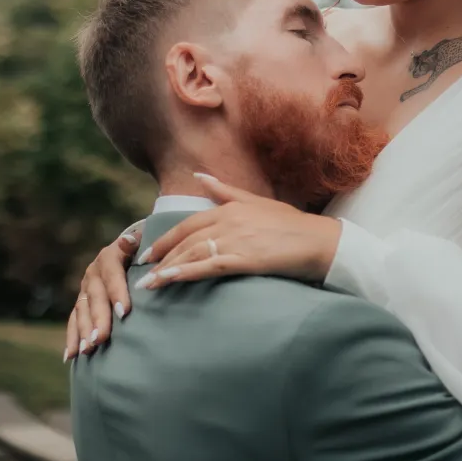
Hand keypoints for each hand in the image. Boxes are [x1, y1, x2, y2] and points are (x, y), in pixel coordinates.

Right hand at [64, 221, 141, 360]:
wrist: (130, 249)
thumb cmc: (144, 250)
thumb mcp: (142, 242)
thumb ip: (137, 242)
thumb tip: (129, 239)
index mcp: (109, 257)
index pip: (113, 275)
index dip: (117, 292)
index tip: (124, 312)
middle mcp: (93, 273)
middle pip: (95, 297)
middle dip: (97, 319)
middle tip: (100, 339)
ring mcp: (85, 288)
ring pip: (82, 311)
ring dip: (83, 331)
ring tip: (87, 350)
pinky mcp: (81, 302)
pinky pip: (74, 321)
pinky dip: (71, 338)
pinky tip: (70, 356)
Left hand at [139, 174, 341, 291]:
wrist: (319, 242)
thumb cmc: (291, 224)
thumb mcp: (256, 202)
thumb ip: (225, 192)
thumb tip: (199, 176)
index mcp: (230, 208)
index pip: (188, 224)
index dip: (165, 239)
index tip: (149, 252)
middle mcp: (229, 221)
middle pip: (185, 240)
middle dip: (160, 256)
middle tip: (142, 270)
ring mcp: (236, 240)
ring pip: (192, 254)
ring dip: (166, 269)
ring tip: (149, 284)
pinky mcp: (245, 259)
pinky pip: (208, 266)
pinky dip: (185, 273)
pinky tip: (169, 281)